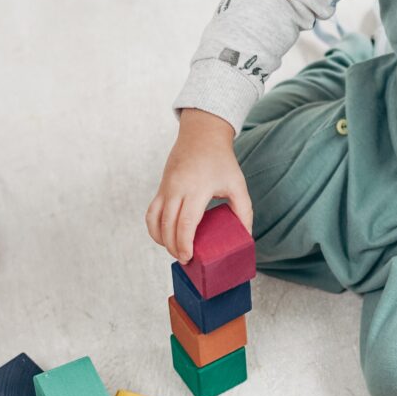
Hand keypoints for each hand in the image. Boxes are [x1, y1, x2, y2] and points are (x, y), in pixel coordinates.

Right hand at [145, 108, 253, 263]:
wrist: (202, 135)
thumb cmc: (221, 161)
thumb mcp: (237, 184)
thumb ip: (244, 210)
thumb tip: (246, 236)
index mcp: (197, 189)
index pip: (185, 223)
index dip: (184, 244)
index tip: (189, 257)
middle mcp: (177, 188)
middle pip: (168, 226)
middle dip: (173, 247)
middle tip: (185, 260)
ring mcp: (165, 188)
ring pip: (154, 220)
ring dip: (161, 239)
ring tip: (174, 250)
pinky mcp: (160, 187)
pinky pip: (151, 212)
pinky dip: (154, 228)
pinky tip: (164, 237)